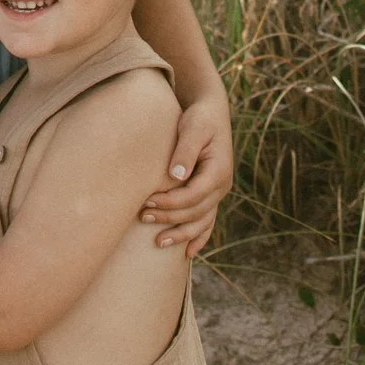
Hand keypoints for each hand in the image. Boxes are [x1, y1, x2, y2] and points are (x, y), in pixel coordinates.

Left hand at [139, 71, 233, 254]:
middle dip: (169, 217)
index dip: (170, 202)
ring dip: (181, 234)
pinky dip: (199, 237)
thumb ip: (185, 151)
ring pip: (202, 221)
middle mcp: (222, 186)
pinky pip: (208, 221)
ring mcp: (218, 192)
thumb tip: (176, 176)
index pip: (193, 195)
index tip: (146, 201)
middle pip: (195, 211)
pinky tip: (187, 252)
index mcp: (219, 171)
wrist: (211, 111)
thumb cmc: (199, 117)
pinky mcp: (211, 194)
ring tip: (158, 242)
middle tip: (141, 216)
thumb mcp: (193, 128)